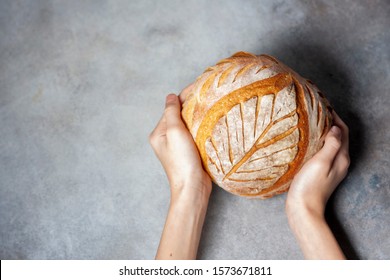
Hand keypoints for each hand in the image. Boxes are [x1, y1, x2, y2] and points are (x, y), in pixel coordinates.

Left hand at [149, 86, 211, 200]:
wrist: (192, 187)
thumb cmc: (181, 161)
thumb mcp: (174, 132)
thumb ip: (171, 112)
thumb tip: (171, 96)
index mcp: (158, 133)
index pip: (171, 108)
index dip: (184, 97)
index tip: (200, 86)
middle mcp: (166, 138)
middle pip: (179, 115)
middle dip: (192, 105)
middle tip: (208, 94)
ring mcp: (178, 145)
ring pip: (188, 124)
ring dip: (197, 115)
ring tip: (211, 105)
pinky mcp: (189, 151)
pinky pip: (194, 133)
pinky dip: (201, 126)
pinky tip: (211, 121)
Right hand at [286, 111, 349, 216]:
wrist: (303, 208)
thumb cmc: (310, 186)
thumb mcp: (321, 162)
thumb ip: (331, 144)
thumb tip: (336, 128)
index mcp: (341, 158)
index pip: (343, 132)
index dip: (335, 118)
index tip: (324, 107)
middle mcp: (339, 162)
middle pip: (339, 137)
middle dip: (330, 123)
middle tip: (316, 113)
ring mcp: (330, 168)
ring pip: (331, 144)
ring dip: (324, 133)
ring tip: (311, 123)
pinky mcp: (321, 172)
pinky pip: (323, 152)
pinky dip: (318, 143)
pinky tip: (307, 141)